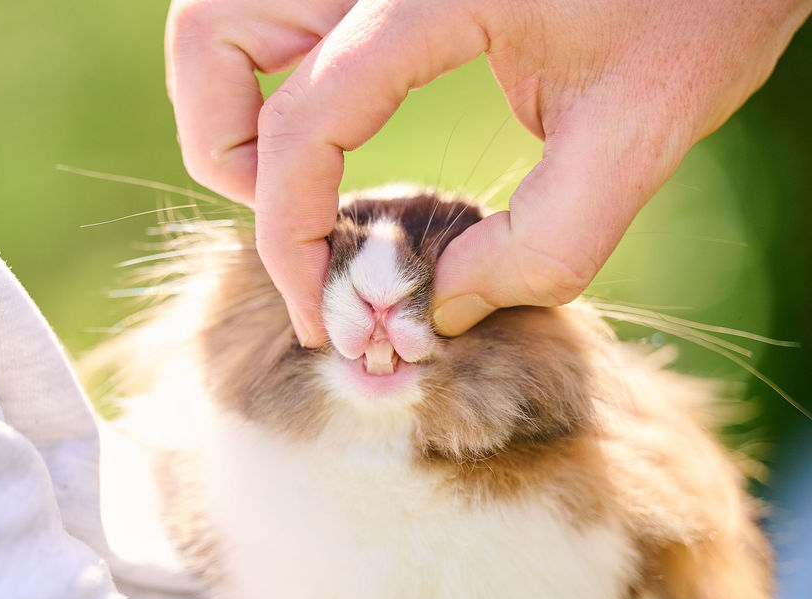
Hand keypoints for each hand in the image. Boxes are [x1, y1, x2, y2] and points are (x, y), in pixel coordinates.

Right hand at [166, 0, 810, 344]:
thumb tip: (442, 309)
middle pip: (211, 37)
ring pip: (224, 17)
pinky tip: (330, 125)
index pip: (303, 126)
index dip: (290, 237)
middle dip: (228, 151)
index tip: (320, 313)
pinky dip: (271, 74)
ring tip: (296, 180)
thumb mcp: (641, 130)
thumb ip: (543, 246)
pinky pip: (279, 10)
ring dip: (235, 106)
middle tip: (292, 224)